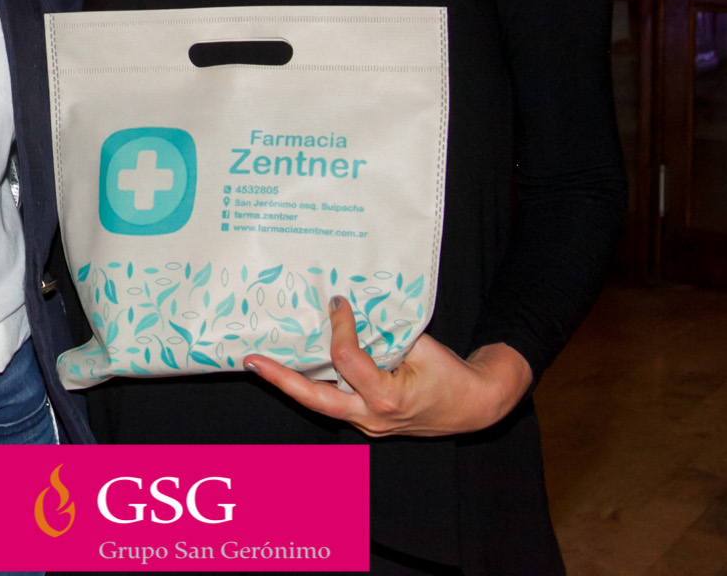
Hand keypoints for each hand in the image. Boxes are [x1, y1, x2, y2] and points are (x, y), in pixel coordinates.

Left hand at [244, 296, 533, 437]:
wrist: (474, 406)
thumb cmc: (451, 374)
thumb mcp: (422, 347)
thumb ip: (384, 334)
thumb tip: (350, 312)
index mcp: (387, 397)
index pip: (347, 357)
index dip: (339, 326)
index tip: (337, 302)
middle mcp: (371, 417)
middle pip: (315, 400)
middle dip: (281, 379)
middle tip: (252, 360)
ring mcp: (368, 424)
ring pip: (321, 404)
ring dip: (293, 383)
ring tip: (263, 364)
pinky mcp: (367, 423)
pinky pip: (336, 403)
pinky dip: (318, 384)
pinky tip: (300, 367)